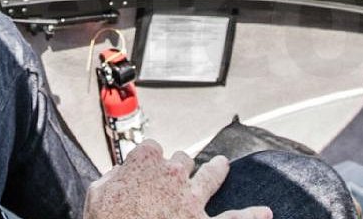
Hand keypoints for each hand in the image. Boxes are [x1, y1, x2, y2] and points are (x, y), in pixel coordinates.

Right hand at [83, 140, 270, 218]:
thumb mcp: (95, 195)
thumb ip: (111, 178)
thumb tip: (121, 173)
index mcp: (146, 161)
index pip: (151, 149)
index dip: (147, 160)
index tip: (143, 170)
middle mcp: (173, 173)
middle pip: (181, 159)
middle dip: (179, 165)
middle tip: (177, 174)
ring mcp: (192, 199)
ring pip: (210, 176)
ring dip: (217, 170)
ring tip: (224, 165)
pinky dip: (252, 216)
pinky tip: (266, 213)